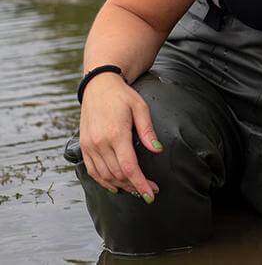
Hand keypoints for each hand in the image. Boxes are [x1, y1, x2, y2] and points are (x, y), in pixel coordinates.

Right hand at [79, 73, 161, 201]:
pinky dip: (104, 182)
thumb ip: (148, 131)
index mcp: (116, 134)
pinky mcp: (84, 147)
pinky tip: (116, 186)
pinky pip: (92, 171)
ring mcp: (89, 146)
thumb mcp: (140, 108)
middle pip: (118, 175)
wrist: (98, 86)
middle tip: (151, 190)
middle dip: (136, 186)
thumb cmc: (122, 96)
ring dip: (122, 186)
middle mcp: (100, 143)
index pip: (129, 167)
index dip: (141, 183)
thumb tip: (158, 150)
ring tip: (137, 189)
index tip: (152, 194)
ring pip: (105, 176)